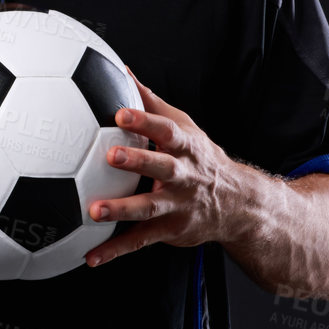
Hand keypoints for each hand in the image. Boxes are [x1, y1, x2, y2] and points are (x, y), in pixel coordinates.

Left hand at [84, 68, 245, 266]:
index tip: (120, 114)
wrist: (238, 204)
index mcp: (185, 147)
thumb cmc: (200, 158)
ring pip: (148, 208)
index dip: (144, 121)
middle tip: (110, 156)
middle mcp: (183, 176)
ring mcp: (177, 206)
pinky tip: (91, 257)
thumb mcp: (183, 126)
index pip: (166, 130)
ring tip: (94, 211)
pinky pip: (140, 242)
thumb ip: (150, 102)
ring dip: (121, 210)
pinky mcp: (170, 231)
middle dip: (137, 161)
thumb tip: (122, 71)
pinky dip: (115, 250)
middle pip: (161, 167)